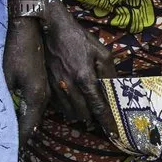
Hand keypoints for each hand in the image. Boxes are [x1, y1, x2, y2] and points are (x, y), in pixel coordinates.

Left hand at [4, 16, 50, 139]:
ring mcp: (47, 91)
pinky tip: (21, 118)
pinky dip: (29, 115)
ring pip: (37, 116)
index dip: (19, 141)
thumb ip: (4, 98)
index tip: (9, 155)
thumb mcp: (5, 76)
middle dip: (22, 137)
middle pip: (34, 124)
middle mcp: (45, 98)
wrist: (32, 28)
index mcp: (36, 97)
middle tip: (8, 150)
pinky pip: (38, 106)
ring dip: (27, 126)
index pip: (27, 128)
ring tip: (15, 138)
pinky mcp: (44, 84)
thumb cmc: (16, 50)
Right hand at [37, 1, 114, 135]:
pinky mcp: (47, 85)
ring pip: (69, 112)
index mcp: (85, 78)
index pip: (98, 107)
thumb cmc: (79, 39)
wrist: (52, 29)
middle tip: (100, 119)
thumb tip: (114, 90)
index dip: (106, 121)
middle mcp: (70, 86)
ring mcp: (56, 87)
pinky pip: (58, 105)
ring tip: (87, 112)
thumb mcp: (101, 52)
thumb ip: (109, 73)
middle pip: (83, 114)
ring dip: (80, 115)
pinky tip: (73, 102)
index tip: (113, 132)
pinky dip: (67, 108)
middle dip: (93, 119)